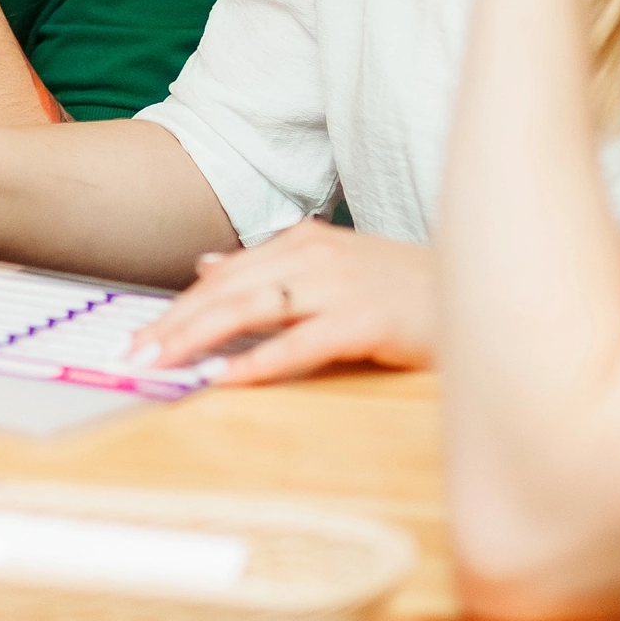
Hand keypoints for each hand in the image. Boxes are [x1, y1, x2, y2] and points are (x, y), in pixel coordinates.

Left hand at [129, 220, 434, 384]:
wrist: (487, 290)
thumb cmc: (408, 287)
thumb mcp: (332, 265)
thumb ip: (270, 268)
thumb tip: (208, 266)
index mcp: (304, 242)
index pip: (225, 277)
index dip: (178, 306)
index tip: (138, 337)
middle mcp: (316, 257)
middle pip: (228, 290)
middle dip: (174, 324)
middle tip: (132, 355)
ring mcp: (341, 286)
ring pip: (253, 309)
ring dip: (200, 337)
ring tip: (161, 364)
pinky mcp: (368, 321)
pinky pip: (301, 345)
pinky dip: (260, 361)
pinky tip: (227, 378)